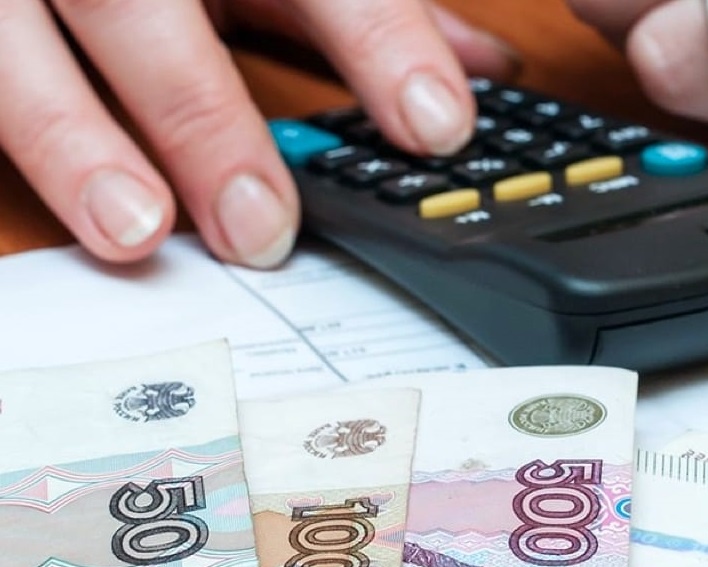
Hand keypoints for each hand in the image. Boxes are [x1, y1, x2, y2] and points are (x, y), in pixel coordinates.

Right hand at [0, 0, 517, 267]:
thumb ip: (367, 11)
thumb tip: (488, 66)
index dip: (380, 37)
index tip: (438, 124)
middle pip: (146, 6)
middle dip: (207, 111)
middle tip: (262, 225)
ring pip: (20, 39)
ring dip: (75, 136)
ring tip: (139, 230)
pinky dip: (27, 137)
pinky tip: (80, 218)